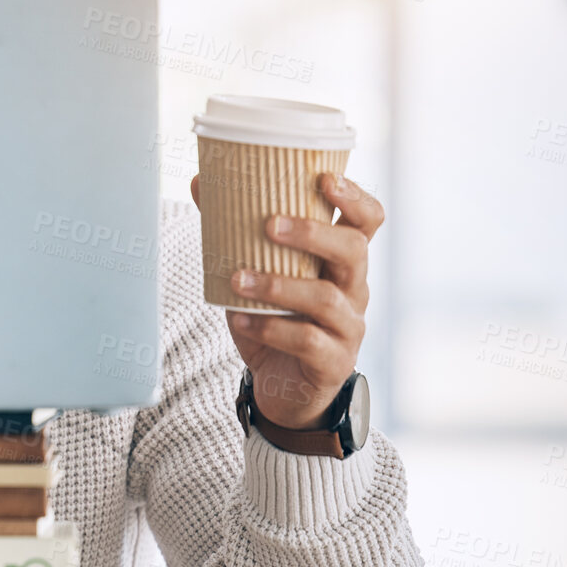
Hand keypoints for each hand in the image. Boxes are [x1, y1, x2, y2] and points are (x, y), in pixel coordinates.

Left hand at [190, 172, 382, 428]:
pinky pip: (308, 342)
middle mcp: (353, 290)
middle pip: (353, 251)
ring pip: (327, 298)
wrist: (283, 389)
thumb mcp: (256, 273)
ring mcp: (348, 327)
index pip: (367, 222)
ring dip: (279, 285)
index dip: (354, 198)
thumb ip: (235, 232)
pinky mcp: (333, 362)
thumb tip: (200, 182)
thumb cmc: (274, 320)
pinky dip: (271, 328)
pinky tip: (241, 320)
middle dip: (313, 234)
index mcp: (341, 262)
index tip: (325, 178)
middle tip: (269, 224)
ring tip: (238, 279)